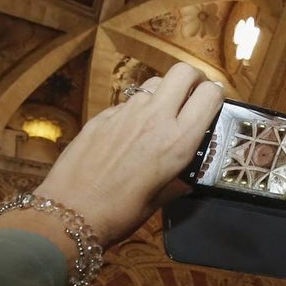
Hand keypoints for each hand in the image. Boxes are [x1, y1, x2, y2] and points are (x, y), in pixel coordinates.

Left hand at [32, 63, 222, 245]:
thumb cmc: (120, 213)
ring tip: (160, 114)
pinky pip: (128, 102)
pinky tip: (128, 133)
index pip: (210, 94)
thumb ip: (178, 182)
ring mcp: (127, 112)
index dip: (215, 94)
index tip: (213, 103)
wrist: (70, 211)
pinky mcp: (103, 115)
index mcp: (178, 141)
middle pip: (183, 72)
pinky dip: (136, 110)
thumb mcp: (159, 200)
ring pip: (154, 83)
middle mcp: (156, 118)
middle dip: (193, 78)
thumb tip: (187, 179)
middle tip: (192, 94)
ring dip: (164, 92)